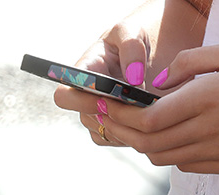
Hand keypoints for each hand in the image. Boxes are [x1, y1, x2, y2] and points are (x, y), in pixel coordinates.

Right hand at [52, 11, 160, 147]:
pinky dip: (132, 132)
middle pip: (85, 117)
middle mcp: (85, 96)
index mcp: (83, 72)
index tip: (108, 98)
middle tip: (138, 105)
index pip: (63, 96)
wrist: (155, 48)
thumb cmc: (137, 35)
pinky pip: (116, 139)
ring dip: (125, 124)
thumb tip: (133, 80)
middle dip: (111, 115)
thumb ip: (131, 48)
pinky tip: (148, 117)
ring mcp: (98, 113)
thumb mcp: (133, 31)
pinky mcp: (112, 126)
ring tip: (149, 108)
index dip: (81, 101)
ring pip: (104, 131)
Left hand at [78, 42, 218, 172]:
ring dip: (142, 145)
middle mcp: (207, 131)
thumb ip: (190, 64)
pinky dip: (167, 154)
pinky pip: (185, 165)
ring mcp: (217, 153)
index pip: (149, 118)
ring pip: (162, 157)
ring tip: (130, 129)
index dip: (120, 116)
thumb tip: (158, 83)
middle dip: (121, 131)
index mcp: (207, 100)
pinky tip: (166, 140)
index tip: (103, 107)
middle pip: (148, 142)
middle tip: (105, 120)